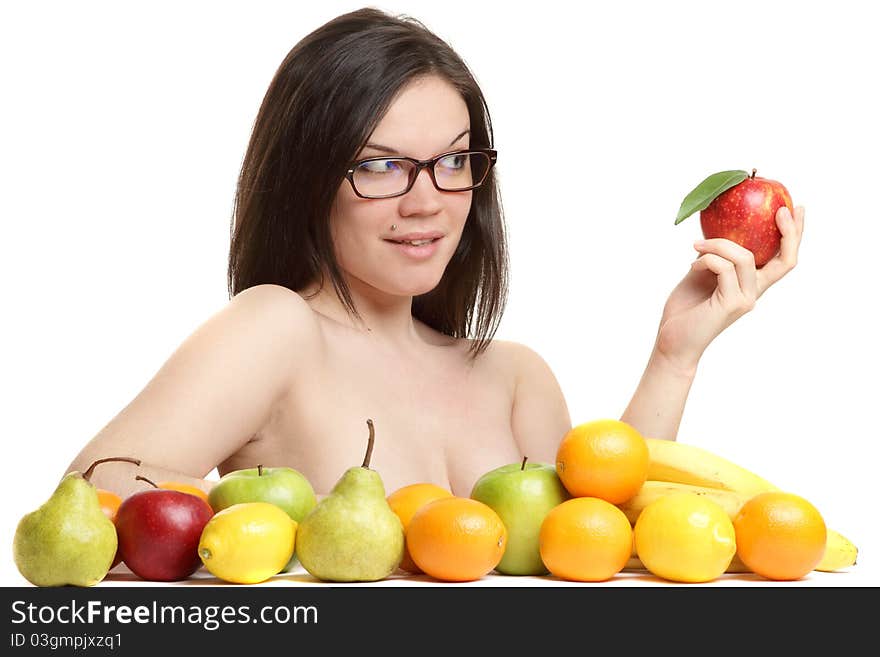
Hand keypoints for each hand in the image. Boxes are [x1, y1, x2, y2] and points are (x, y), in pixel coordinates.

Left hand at [654, 205, 804, 371]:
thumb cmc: (685, 309)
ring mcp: (746, 299)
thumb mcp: (701, 273)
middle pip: (786, 260)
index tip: (792, 208)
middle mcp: (754, 292)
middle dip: (789, 232)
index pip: (783, 259)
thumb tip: (718, 230)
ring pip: (743, 256)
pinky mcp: (732, 304)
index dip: (793, 235)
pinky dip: (706, 260)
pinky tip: (691, 266)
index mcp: (751, 284)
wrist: (673, 341)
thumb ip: (715, 256)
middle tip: (780, 209)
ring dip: (718, 244)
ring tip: (696, 246)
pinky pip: (723, 267)